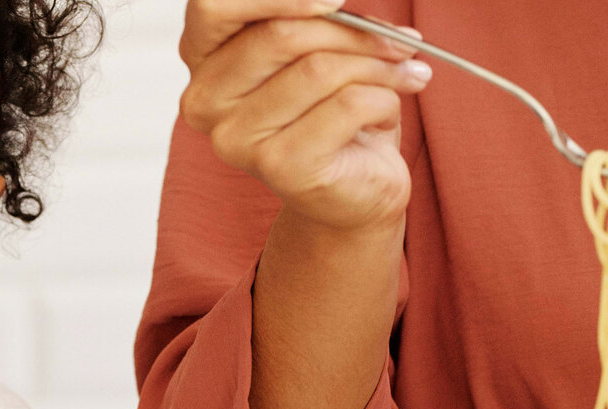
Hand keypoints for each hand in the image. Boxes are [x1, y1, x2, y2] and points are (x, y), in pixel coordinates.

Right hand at [180, 0, 427, 231]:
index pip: (212, 7)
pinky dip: (386, 100)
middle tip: (401, 41)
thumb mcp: (317, 50)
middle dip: (356, 32)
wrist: (353, 191)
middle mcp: (205, 103)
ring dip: (380, 67)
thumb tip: (333, 0)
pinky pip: (348, 104)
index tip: (337, 1)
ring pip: (320, 69)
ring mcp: (236, 139)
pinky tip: (387, 114)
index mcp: (203, 64)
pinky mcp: (279, 166)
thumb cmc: (334, 113)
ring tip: (403, 76)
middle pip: (281, 34)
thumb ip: (310, 19)